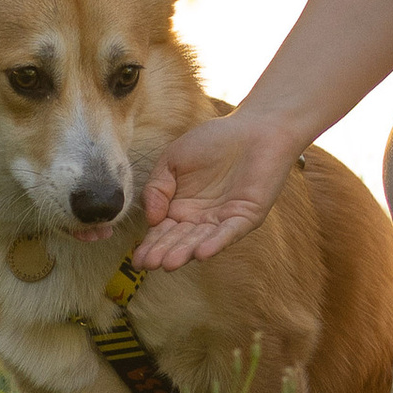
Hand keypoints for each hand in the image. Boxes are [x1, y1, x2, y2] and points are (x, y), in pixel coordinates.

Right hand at [136, 109, 308, 269]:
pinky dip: (217, 242)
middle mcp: (201, 219)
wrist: (254, 127)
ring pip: (202, 240)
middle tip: (150, 264)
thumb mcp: (173, 159)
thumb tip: (151, 219)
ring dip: (187, 252)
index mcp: (181, 208)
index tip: (138, 260)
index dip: (151, 245)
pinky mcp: (245, 217)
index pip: (163, 232)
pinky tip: (202, 252)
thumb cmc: (213, 141)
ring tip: (170, 263)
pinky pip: (229, 232)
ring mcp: (223, 220)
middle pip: (180, 240)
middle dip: (165, 252)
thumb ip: (156, 187)